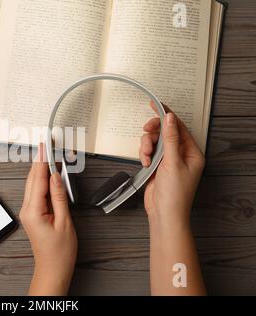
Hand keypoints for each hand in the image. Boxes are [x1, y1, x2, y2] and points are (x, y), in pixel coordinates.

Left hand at [19, 144, 77, 295]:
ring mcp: (28, 212)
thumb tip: (55, 177)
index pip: (37, 180)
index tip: (45, 146)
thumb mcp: (64, 222)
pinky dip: (42, 181)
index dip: (42, 161)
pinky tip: (48, 175)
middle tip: (47, 145)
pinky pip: (36, 193)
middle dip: (40, 161)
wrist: (52, 268)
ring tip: (48, 155)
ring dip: (40, 170)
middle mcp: (27, 210)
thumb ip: (59, 197)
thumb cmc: (59, 251)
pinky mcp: (32, 214)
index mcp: (33, 211)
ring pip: (33, 185)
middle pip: (32, 179)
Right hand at [139, 103, 204, 230]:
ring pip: (154, 142)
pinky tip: (145, 163)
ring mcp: (168, 160)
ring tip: (146, 157)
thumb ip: (170, 138)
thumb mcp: (172, 162)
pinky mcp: (158, 166)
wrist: (164, 213)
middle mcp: (181, 154)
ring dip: (147, 146)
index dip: (166, 115)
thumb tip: (170, 118)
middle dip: (153, 133)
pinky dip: (144, 155)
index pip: (179, 127)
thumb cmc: (174, 193)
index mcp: (192, 152)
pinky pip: (149, 152)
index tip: (154, 105)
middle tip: (146, 130)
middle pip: (164, 132)